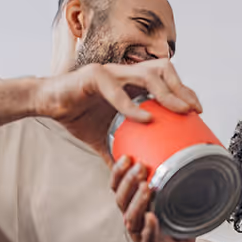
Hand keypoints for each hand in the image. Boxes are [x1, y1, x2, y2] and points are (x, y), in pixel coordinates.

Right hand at [33, 59, 201, 161]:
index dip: (183, 90)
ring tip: (178, 111)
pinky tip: (145, 119)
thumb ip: (118, 148)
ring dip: (165, 93)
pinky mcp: (93, 77)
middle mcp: (124, 71)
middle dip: (181, 88)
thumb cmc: (74, 113)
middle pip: (163, 69)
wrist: (46, 103)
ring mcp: (110, 71)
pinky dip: (132, 105)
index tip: (196, 110)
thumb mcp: (102, 136)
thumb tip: (128, 171)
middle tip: (193, 110)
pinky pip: (117, 90)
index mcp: (130, 81)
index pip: (165, 78)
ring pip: (146, 74)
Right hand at [112, 156, 193, 241]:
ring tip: (146, 187)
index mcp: (135, 208)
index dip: (119, 173)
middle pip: (121, 200)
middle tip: (140, 167)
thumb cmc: (172, 233)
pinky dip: (149, 228)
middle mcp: (133, 221)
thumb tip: (191, 159)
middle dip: (129, 182)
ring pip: (131, 218)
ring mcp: (140, 236)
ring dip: (138, 201)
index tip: (126, 157)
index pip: (118, 188)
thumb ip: (177, 185)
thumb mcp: (174, 204)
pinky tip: (151, 218)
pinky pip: (146, 239)